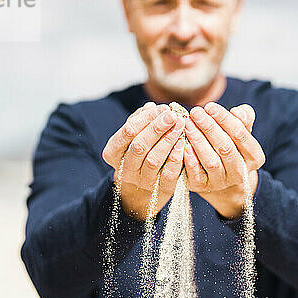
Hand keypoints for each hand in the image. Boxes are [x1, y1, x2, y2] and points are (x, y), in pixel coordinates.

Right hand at [102, 102, 185, 219]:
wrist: (144, 190)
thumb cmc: (140, 154)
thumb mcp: (134, 137)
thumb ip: (141, 121)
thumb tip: (152, 107)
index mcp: (113, 153)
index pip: (127, 132)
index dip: (145, 118)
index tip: (160, 108)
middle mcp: (125, 170)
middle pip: (139, 146)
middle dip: (157, 128)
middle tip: (172, 115)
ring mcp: (142, 182)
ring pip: (153, 160)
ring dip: (168, 140)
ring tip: (180, 125)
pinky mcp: (161, 190)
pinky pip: (169, 174)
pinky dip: (177, 157)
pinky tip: (184, 143)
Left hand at [183, 102, 264, 218]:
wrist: (217, 173)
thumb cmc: (229, 144)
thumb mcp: (240, 130)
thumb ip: (244, 118)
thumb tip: (238, 112)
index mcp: (254, 157)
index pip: (240, 135)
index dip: (225, 119)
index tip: (210, 106)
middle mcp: (239, 173)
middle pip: (225, 148)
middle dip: (209, 128)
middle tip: (195, 112)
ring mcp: (221, 182)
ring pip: (211, 162)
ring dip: (198, 141)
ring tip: (187, 124)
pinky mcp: (203, 187)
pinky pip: (196, 174)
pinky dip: (190, 159)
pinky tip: (183, 143)